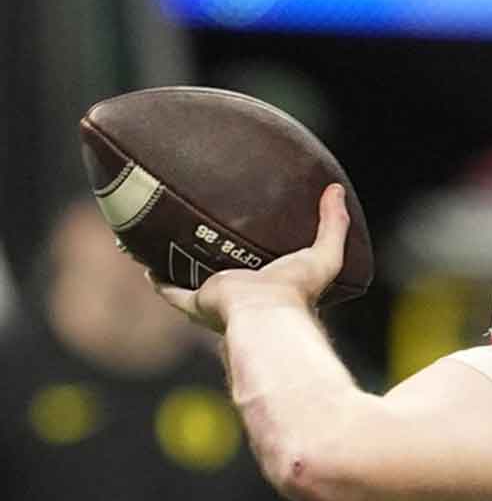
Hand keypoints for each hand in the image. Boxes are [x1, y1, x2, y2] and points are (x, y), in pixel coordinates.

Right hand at [154, 184, 349, 331]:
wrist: (265, 310)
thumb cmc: (296, 290)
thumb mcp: (324, 254)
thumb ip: (334, 224)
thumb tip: (336, 189)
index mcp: (270, 288)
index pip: (261, 270)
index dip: (256, 255)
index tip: (249, 234)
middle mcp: (242, 296)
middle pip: (225, 275)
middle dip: (216, 256)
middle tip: (207, 230)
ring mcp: (216, 300)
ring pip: (193, 280)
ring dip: (181, 264)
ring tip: (171, 241)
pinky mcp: (195, 302)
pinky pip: (169, 288)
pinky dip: (157, 277)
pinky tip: (146, 261)